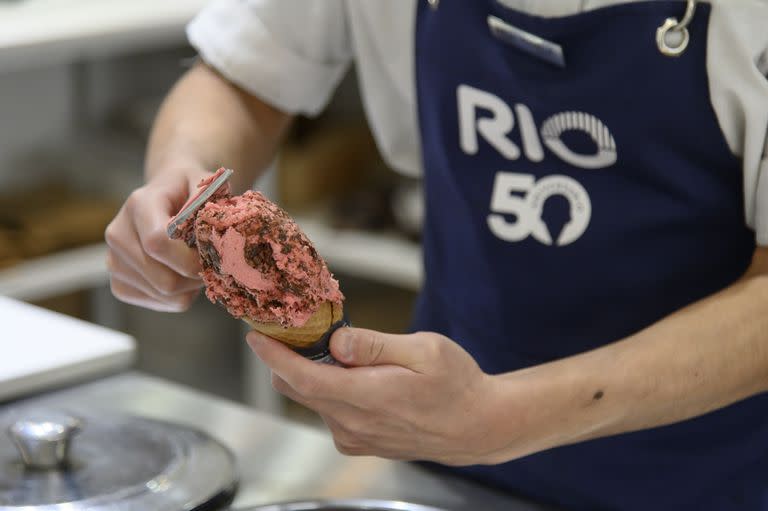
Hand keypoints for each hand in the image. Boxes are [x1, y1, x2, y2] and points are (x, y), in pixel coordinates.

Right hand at [105, 168, 208, 311]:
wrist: (166, 195)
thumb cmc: (190, 191)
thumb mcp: (205, 184)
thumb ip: (210, 206)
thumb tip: (214, 236)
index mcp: (138, 205)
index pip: (157, 243)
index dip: (190, 258)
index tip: (212, 256)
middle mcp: (118, 234)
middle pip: (163, 279)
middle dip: (195, 276)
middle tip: (211, 263)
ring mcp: (115, 262)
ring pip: (165, 295)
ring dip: (191, 286)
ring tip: (196, 263)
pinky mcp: (121, 284)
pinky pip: (162, 304)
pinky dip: (182, 295)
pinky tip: (183, 274)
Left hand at [247, 328, 501, 465]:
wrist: (477, 426)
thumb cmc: (456, 384)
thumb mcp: (424, 350)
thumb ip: (376, 346)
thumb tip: (337, 342)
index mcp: (367, 396)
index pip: (304, 378)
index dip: (274, 357)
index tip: (255, 337)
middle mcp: (353, 423)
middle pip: (299, 389)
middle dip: (285, 359)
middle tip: (288, 329)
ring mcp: (355, 437)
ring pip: (314, 400)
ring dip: (309, 373)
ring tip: (330, 347)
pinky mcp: (360, 443)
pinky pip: (330, 413)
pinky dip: (327, 391)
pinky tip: (350, 374)